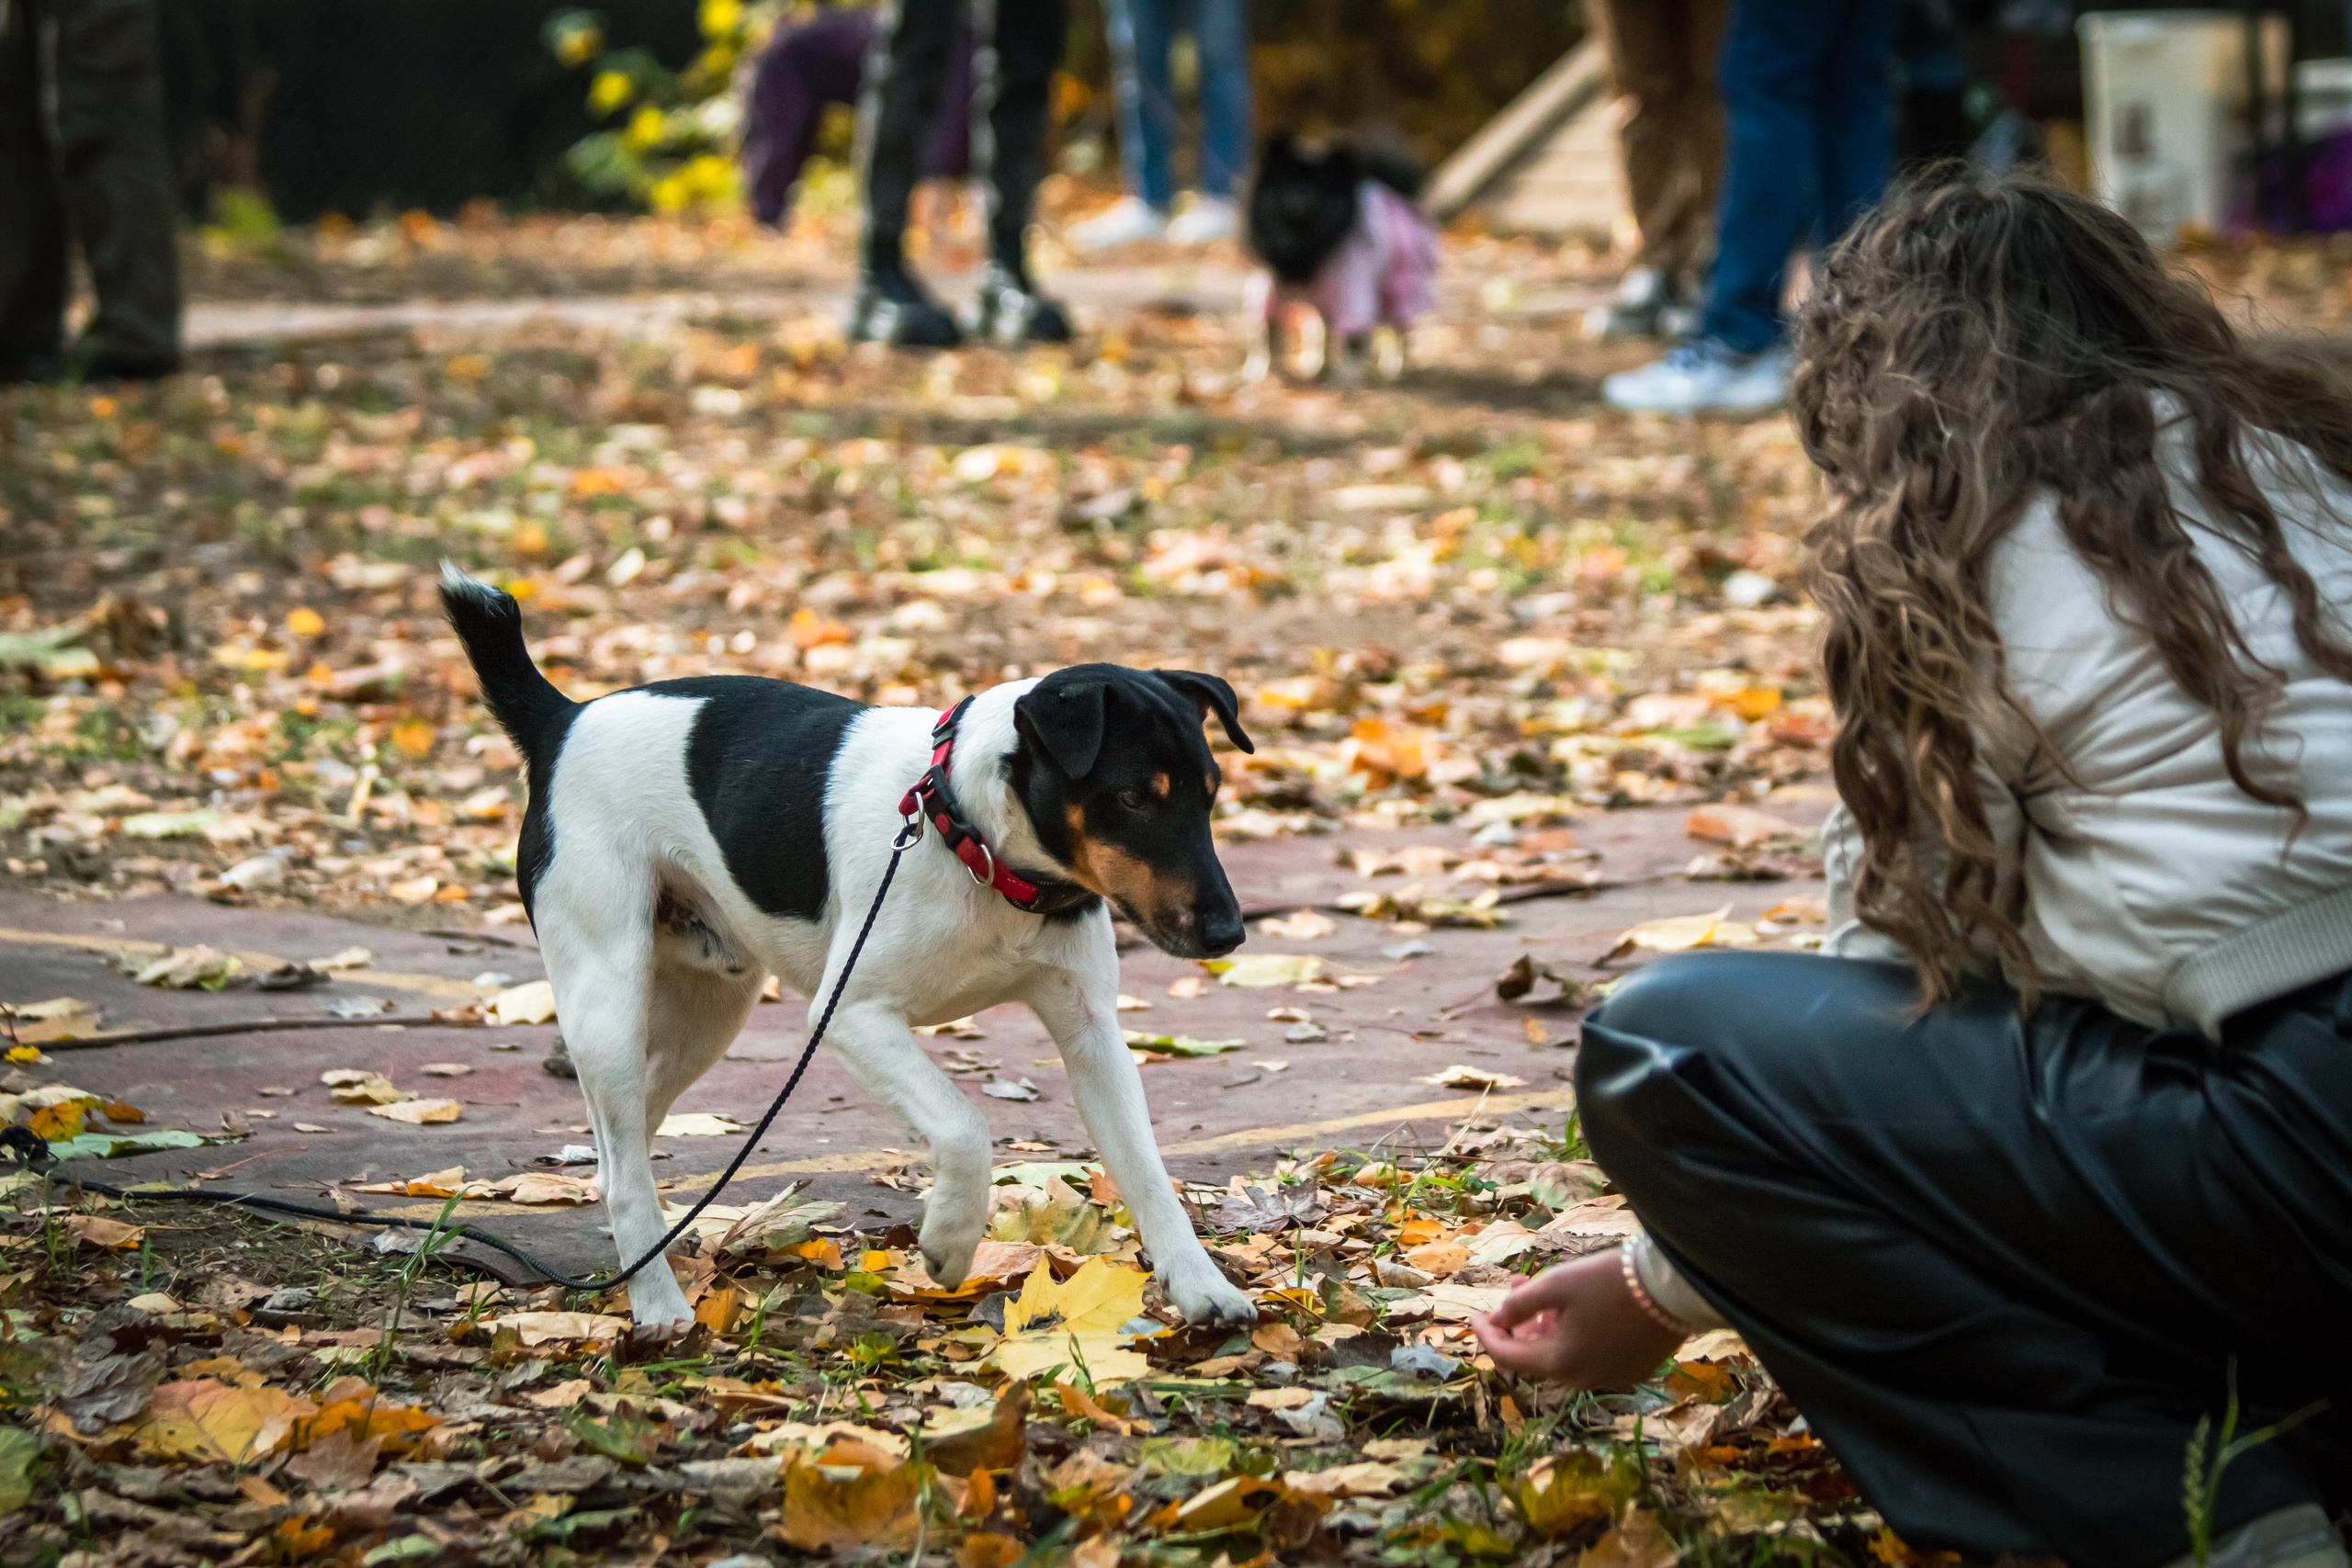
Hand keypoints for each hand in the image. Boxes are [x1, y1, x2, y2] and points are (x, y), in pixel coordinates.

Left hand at [1469, 1252, 1687, 1387]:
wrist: (1673, 1289)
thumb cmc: (1609, 1282)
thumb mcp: (1555, 1285)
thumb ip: (1519, 1304)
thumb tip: (1499, 1318)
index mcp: (1559, 1364)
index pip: (1507, 1356)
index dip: (1486, 1334)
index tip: (1474, 1315)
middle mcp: (1583, 1379)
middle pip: (1536, 1358)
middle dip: (1518, 1327)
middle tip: (1514, 1295)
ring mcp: (1610, 1378)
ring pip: (1563, 1357)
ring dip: (1545, 1330)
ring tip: (1543, 1297)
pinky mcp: (1632, 1369)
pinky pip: (1590, 1357)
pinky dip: (1573, 1337)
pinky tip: (1575, 1311)